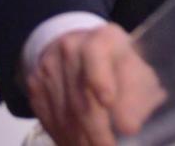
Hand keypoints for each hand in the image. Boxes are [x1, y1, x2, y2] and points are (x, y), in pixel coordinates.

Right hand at [26, 22, 165, 145]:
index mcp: (103, 39)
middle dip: (96, 130)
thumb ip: (139, 91)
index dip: (100, 79)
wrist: (78, 46)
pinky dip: (63, 136)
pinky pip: (48, 117)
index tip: (109, 102)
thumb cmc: (117, 62)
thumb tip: (130, 127)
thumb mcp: (136, 67)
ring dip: (79, 139)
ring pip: (63, 112)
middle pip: (80, 95)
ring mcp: (49, 66)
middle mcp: (71, 48)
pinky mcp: (35, 84)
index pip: (96, 55)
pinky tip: (76, 145)